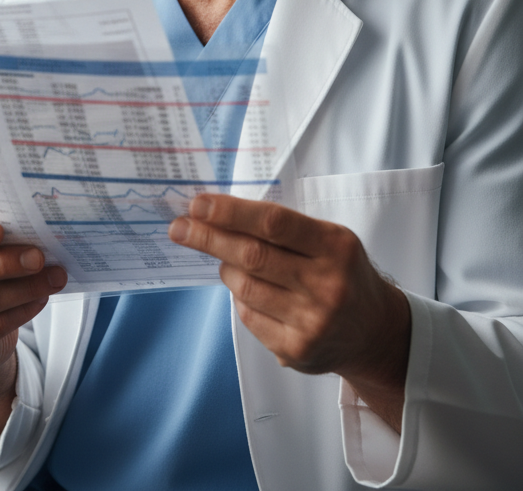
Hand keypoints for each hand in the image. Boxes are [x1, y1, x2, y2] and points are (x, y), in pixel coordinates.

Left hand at [169, 195, 410, 430]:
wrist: (375, 332)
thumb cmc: (341, 273)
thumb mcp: (327, 240)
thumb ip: (281, 228)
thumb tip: (215, 214)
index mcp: (335, 246)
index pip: (273, 223)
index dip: (231, 212)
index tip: (198, 205)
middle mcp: (327, 285)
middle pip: (252, 255)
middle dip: (208, 238)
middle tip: (179, 228)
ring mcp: (312, 321)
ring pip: (244, 287)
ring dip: (225, 268)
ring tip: (226, 260)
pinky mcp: (297, 350)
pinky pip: (248, 315)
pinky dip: (239, 297)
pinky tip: (248, 290)